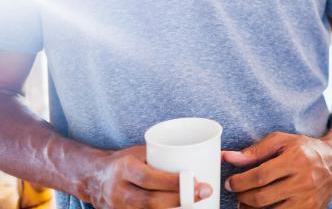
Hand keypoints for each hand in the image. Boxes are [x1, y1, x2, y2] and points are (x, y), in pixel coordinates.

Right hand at [88, 145, 210, 208]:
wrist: (93, 177)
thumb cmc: (126, 161)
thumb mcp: (141, 152)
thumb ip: (167, 156)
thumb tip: (214, 154)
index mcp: (124, 169)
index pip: (149, 178)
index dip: (173, 182)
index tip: (198, 181)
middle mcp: (118, 191)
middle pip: (150, 201)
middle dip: (180, 199)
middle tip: (204, 193)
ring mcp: (116, 208)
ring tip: (194, 205)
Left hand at [223, 132, 331, 208]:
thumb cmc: (306, 150)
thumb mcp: (283, 141)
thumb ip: (255, 150)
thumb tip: (228, 157)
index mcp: (296, 160)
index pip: (260, 176)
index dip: (239, 181)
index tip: (230, 182)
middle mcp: (303, 181)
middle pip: (262, 197)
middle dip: (242, 196)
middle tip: (237, 192)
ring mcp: (308, 200)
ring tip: (246, 201)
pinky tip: (261, 208)